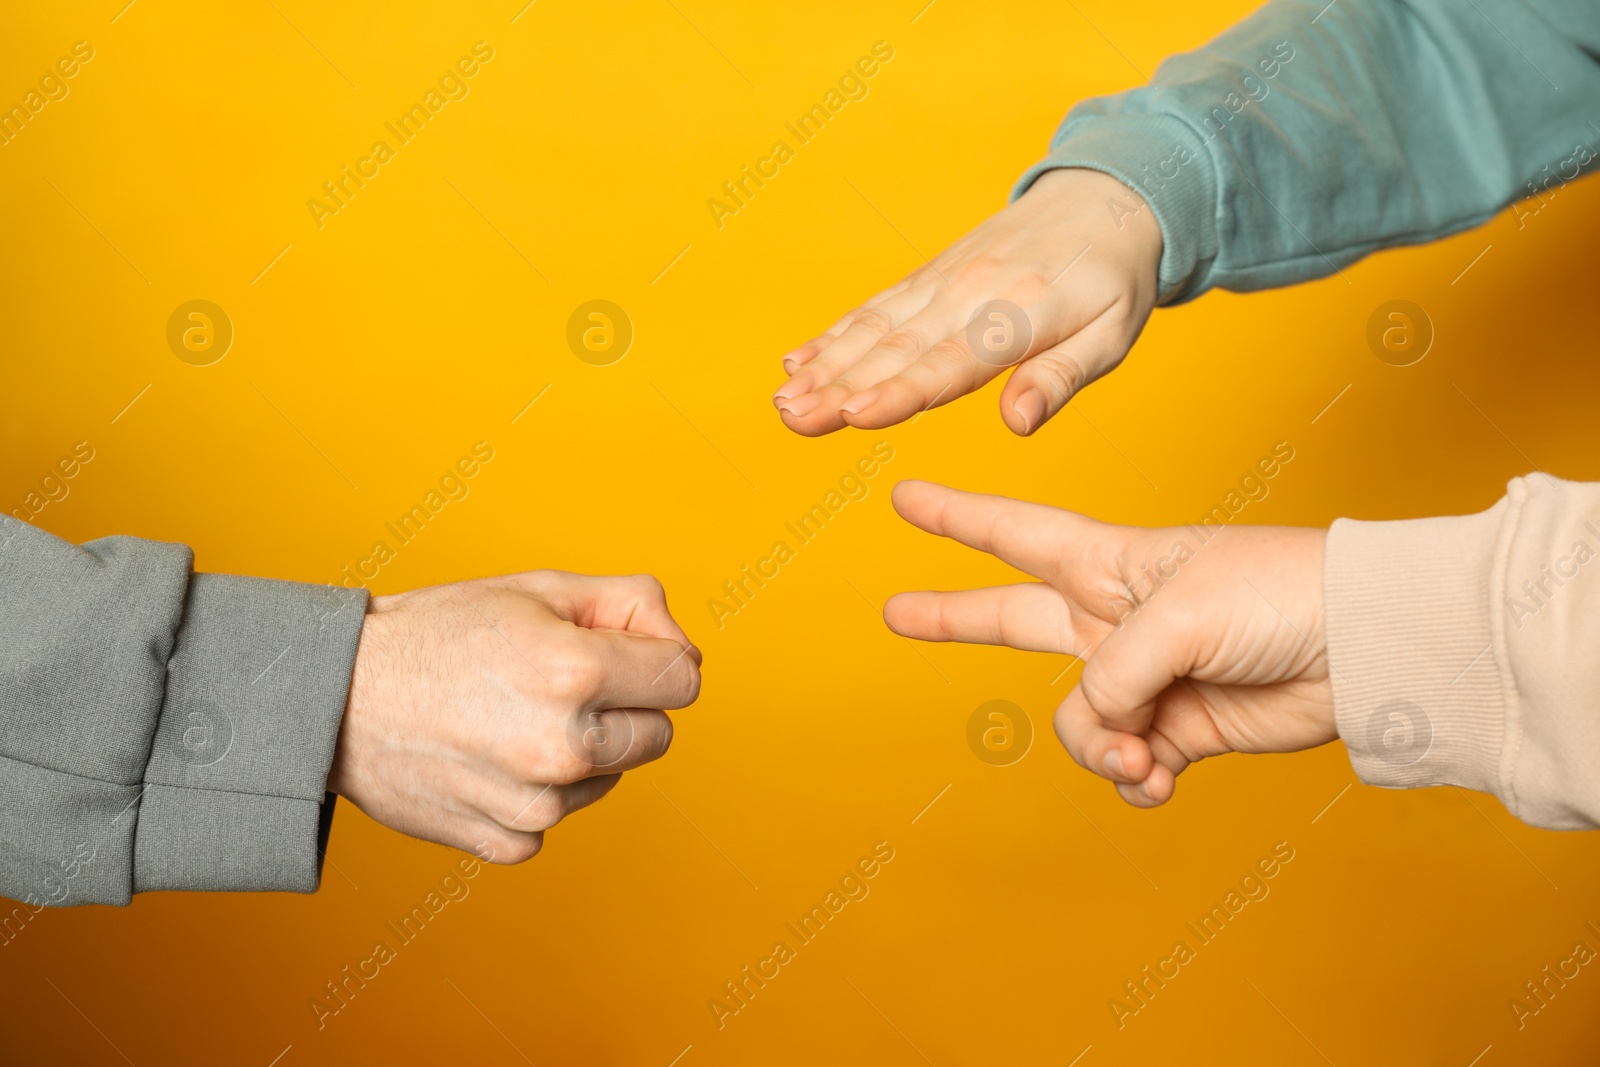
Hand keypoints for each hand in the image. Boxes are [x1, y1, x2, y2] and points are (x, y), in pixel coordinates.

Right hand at [327, 571, 701, 861]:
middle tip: (559, 683)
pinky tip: (489, 757)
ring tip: (512, 717)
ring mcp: (535, 801)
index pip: (684, 679)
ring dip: (582, 752)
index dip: (657, 660)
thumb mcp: (539, 587)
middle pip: (658, 735)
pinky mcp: (506, 840)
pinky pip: (558, 817)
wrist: (337, 696)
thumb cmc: (438, 632)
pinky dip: (535, 792)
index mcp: (575, 669)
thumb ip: (630, 604)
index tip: (620, 653)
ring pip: (610, 778)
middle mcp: (562, 744)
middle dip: (626, 707)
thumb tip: (687, 651)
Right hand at [772, 168, 1161, 436]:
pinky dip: (834, 336)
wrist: (1104, 195)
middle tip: (792, 419)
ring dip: (824, 367)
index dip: (901, 392)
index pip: (950, 364)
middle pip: (896, 350)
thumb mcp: (1112, 334)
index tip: (855, 415)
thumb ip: (1060, 379)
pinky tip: (798, 363)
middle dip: (839, 387)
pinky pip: (874, 309)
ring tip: (783, 402)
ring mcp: (941, 283)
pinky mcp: (928, 278)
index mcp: (1019, 315)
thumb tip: (1017, 424)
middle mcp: (969, 294)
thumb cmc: (1113, 277)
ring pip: (874, 330)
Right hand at [881, 481, 1333, 806]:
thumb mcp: (1175, 616)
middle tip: (894, 612)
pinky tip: (1160, 778)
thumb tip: (1090, 725)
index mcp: (1110, 565)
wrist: (1364, 648)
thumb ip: (1109, 673)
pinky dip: (1135, 779)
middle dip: (951, 617)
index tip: (905, 495)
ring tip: (1141, 753)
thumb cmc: (1278, 593)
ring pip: (1077, 722)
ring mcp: (1145, 677)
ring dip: (1098, 746)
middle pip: (1009, 620)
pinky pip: (1125, 764)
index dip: (956, 518)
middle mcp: (1116, 619)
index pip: (1013, 534)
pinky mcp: (1180, 729)